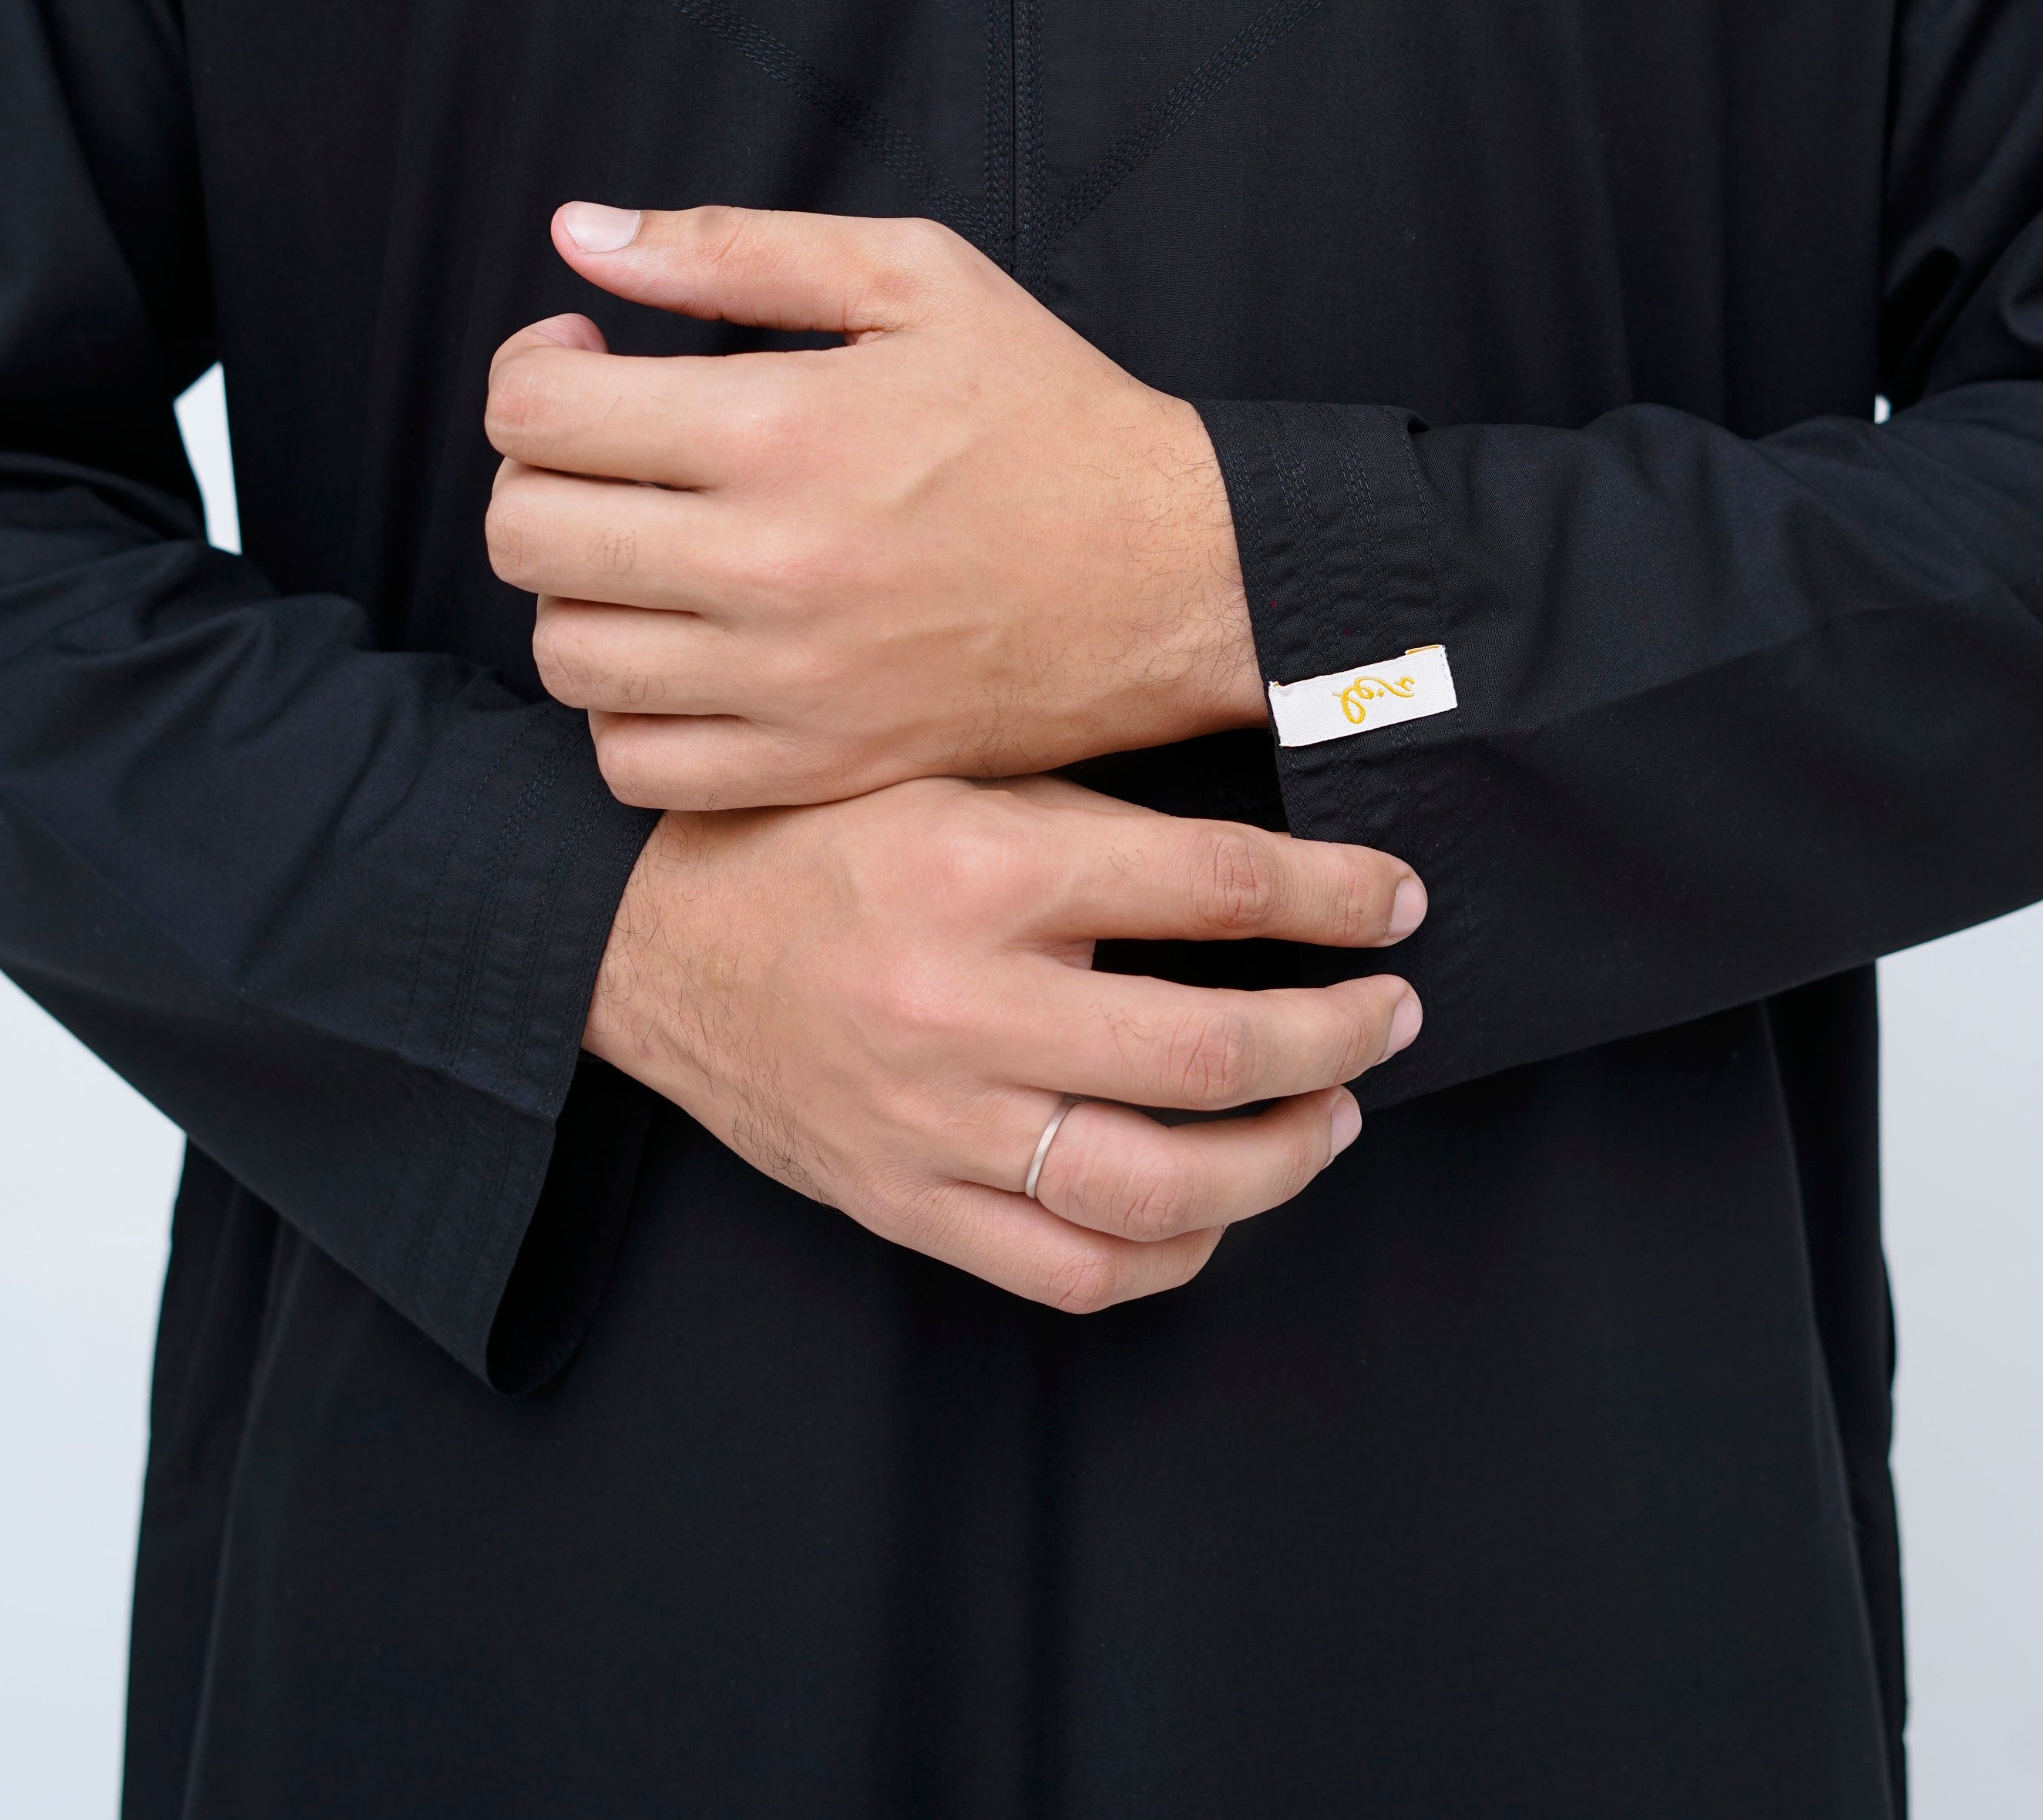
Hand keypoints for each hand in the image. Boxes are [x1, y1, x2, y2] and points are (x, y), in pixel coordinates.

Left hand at [485, 205, 1265, 809]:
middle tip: (607, 452)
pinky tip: (678, 649)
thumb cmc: (1049, 414)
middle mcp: (768, 564)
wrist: (1177, 576)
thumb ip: (733, 248)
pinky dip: (625, 709)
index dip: (532, 371)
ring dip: (577, 590)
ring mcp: (786, 683)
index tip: (584, 362)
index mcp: (782, 426)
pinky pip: (631, 763)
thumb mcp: (914, 279)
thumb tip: (578, 235)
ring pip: (564, 653)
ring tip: (645, 548)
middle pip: (525, 533)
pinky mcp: (813, 767)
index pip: (536, 413)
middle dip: (539, 474)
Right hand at [585, 772, 1424, 1309]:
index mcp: (983, 866)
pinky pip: (1070, 1268)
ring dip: (1281, 1159)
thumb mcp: (951, 773)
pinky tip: (1215, 1208)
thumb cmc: (813, 839)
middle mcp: (963, 1003)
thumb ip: (1095, 817)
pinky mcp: (902, 1202)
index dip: (1333, 897)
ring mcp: (933, 1122)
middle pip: (1209, 1051)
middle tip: (1390, 1013)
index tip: (1396, 900)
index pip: (1214, 888)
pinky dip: (1169, 1252)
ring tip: (1331, 1115)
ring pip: (1158, 1188)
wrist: (646, 938)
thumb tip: (1266, 853)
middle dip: (1337, 1034)